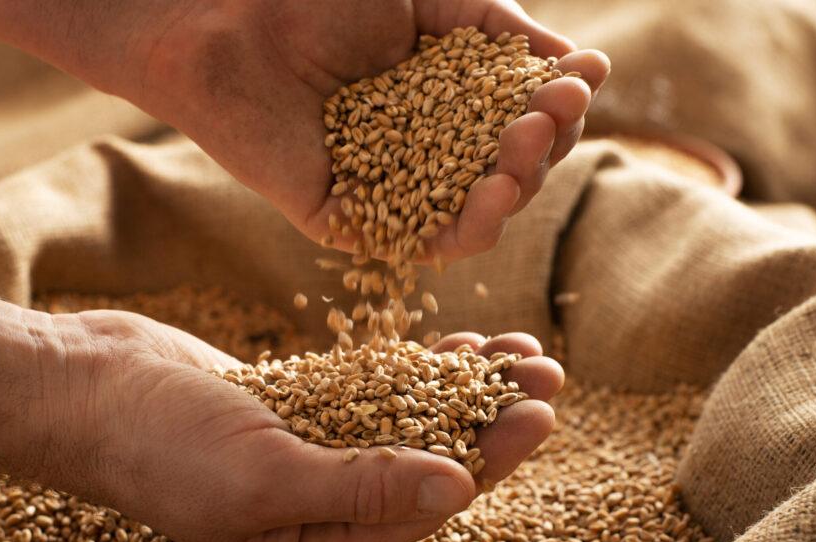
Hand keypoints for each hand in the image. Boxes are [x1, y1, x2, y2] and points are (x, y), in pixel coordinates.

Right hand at [56, 310, 562, 541]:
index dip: (486, 462)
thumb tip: (458, 491)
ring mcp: (306, 450)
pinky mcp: (295, 404)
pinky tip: (457, 341)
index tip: (538, 415)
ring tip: (518, 349)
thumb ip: (361, 487)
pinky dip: (412, 367)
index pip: (420, 509)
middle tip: (546, 373)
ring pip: (404, 421)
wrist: (87, 387)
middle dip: (486, 419)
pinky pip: (370, 389)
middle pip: (424, 463)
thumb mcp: (264, 477)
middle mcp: (315, 506)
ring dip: (460, 388)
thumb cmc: (159, 445)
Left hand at [133, 0, 609, 259]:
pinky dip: (467, 227)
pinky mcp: (350, 222)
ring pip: (475, 216)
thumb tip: (586, 68)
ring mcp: (388, 193)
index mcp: (444, 106)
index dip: (557, 110)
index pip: (520, 123)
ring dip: (518, 187)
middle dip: (544, 146)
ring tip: (527, 146)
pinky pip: (419, 244)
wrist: (230, 18)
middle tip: (554, 111)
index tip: (579, 80)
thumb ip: (503, 32)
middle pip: (508, 174)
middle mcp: (422, 154)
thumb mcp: (436, 0)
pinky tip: (496, 194)